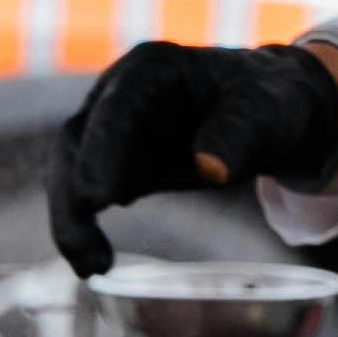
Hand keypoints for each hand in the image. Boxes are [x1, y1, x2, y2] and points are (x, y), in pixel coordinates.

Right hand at [45, 40, 337, 278]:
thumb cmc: (266, 102)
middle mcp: (118, 94)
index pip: (116, 107)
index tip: (98, 196)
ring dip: (73, 219)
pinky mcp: (115, 163)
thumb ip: (238, 133)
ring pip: (70, 171)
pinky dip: (85, 227)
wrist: (266, 113)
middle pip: (76, 141)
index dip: (102, 149)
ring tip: (93, 266)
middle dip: (74, 195)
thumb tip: (208, 168)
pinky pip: (87, 194)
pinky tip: (97, 263)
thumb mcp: (265, 112)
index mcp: (152, 69)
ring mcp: (111, 129)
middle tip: (88, 249)